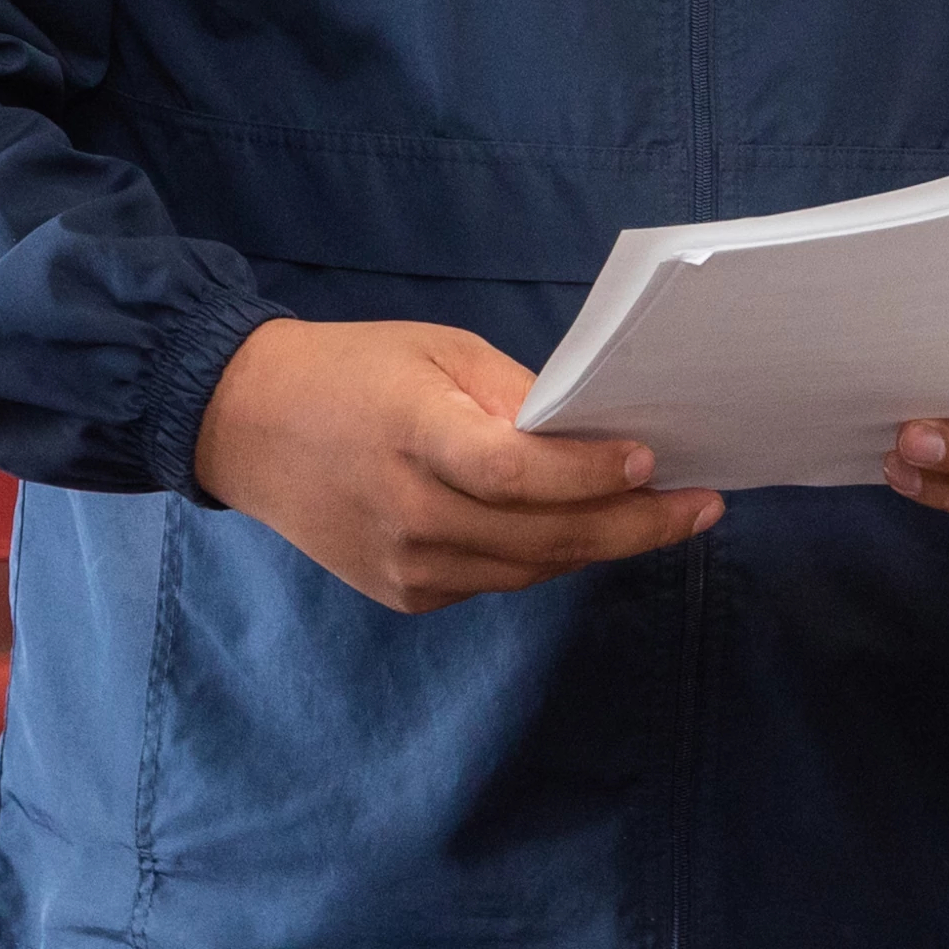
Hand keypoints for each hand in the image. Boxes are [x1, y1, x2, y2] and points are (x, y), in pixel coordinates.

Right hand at [191, 316, 722, 614]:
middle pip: (543, 537)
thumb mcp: (437, 353)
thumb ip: (516, 396)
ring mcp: (405, 567)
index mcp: (413, 437)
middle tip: (702, 507)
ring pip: (531, 569)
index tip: (650, 460)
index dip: (588, 473)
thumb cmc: (351, 372)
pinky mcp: (404, 595)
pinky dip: (543, 557)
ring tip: (662, 516)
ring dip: (600, 544)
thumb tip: (596, 431)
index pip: (515, 473)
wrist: (246, 428)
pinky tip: (580, 529)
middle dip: (635, 525)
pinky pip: (497, 581)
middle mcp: (409, 515)